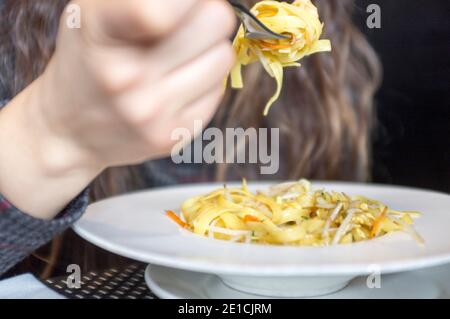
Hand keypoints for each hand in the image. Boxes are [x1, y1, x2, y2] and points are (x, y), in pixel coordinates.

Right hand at [0, 0, 235, 217]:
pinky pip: (218, 92)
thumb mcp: (94, 12)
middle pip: (215, 19)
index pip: (164, 9)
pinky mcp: (172, 135)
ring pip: (224, 56)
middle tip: (185, 27)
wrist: (71, 130)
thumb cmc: (91, 59)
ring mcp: (151, 111)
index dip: (185, 0)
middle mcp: (125, 76)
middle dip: (204, 16)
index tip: (176, 7)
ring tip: (178, 59)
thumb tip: (198, 1)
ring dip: (208, 51)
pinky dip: (203, 84)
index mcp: (99, 30)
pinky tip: (176, 87)